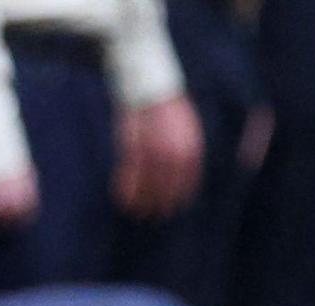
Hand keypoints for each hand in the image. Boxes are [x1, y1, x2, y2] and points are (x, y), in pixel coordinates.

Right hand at [115, 94, 203, 217]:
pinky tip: (123, 199)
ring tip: (136, 212)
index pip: (188, 181)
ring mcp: (154, 149)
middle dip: (160, 203)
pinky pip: (131, 174)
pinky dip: (127, 189)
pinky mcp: (135, 145)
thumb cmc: (164, 105)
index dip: (179, 197)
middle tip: (152, 215)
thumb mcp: (184, 126)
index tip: (172, 208)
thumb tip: (182, 171)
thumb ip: (184, 149)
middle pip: (168, 187)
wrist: (149, 81)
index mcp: (191, 146)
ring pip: (149, 184)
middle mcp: (175, 150)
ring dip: (142, 200)